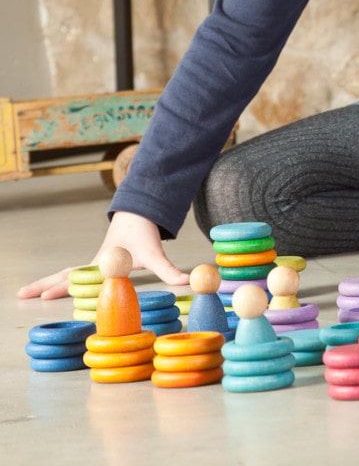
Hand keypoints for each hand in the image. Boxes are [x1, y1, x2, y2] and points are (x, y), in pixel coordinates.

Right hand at [16, 211, 189, 300]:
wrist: (140, 211)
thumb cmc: (144, 233)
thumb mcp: (155, 253)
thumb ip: (169, 269)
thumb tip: (187, 282)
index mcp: (103, 262)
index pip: (80, 279)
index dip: (63, 288)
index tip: (45, 298)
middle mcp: (94, 263)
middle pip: (65, 275)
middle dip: (44, 285)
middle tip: (20, 295)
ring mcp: (94, 262)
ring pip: (66, 273)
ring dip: (47, 282)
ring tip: (25, 293)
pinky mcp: (97, 262)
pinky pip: (74, 273)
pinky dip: (60, 280)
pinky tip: (50, 288)